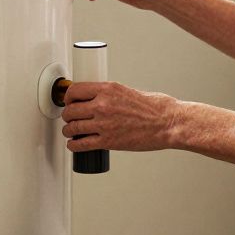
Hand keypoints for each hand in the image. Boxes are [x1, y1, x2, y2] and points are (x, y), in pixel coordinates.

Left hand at [61, 81, 181, 151]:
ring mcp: (104, 124)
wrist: (167, 123)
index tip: (69, 101)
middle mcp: (103, 105)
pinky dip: (74, 145)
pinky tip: (74, 144)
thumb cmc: (154, 108)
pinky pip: (81, 144)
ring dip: (68, 131)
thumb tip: (96, 98)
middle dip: (67, 115)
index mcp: (108, 89)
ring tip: (71, 132)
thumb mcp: (128, 91)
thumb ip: (110, 95)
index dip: (68, 97)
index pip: (75, 90)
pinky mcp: (108, 141)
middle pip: (70, 110)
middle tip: (69, 118)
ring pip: (73, 127)